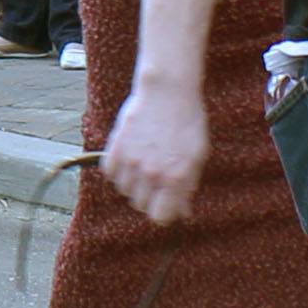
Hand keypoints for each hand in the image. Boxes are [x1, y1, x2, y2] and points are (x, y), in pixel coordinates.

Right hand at [97, 73, 208, 226]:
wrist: (168, 91)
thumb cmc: (187, 123)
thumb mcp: (196, 156)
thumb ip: (188, 186)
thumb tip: (183, 213)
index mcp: (175, 178)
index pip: (160, 216)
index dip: (164, 212)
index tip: (165, 203)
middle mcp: (152, 173)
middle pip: (141, 204)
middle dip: (150, 196)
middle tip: (157, 177)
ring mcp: (132, 160)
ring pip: (124, 189)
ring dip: (133, 182)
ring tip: (144, 163)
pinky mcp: (116, 147)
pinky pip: (110, 172)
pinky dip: (118, 169)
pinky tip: (130, 155)